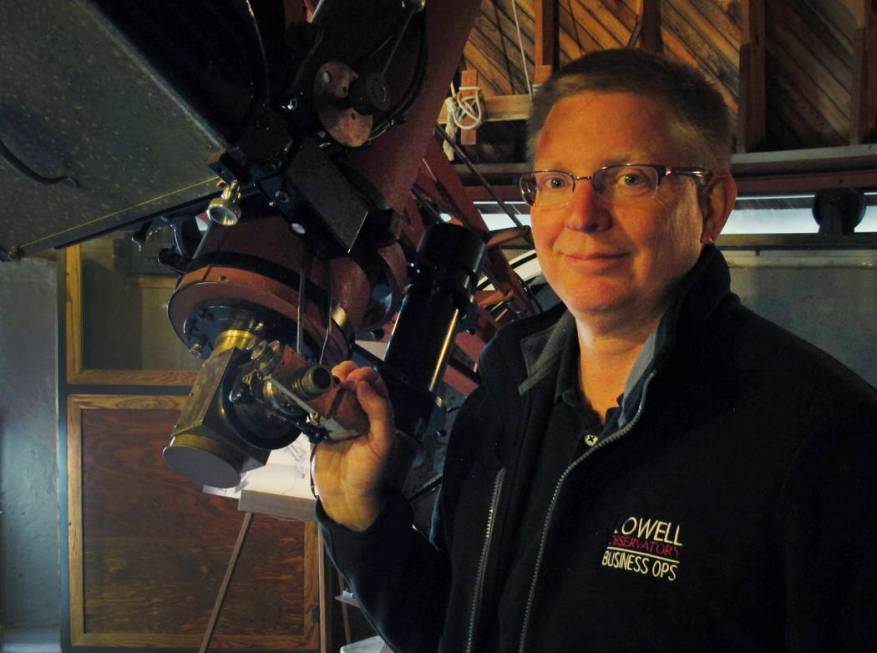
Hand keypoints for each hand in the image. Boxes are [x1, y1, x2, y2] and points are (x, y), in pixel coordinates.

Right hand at [312, 361, 394, 530]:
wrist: (345, 497)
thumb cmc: (368, 472)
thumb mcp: (382, 442)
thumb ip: (378, 411)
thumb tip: (362, 384)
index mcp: (378, 412)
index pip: (373, 381)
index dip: (363, 375)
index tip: (352, 381)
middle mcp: (359, 411)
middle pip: (351, 379)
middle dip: (344, 373)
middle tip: (336, 381)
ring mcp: (339, 418)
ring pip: (333, 389)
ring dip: (327, 382)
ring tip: (322, 386)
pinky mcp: (321, 427)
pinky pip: (317, 405)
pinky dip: (313, 397)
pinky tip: (310, 396)